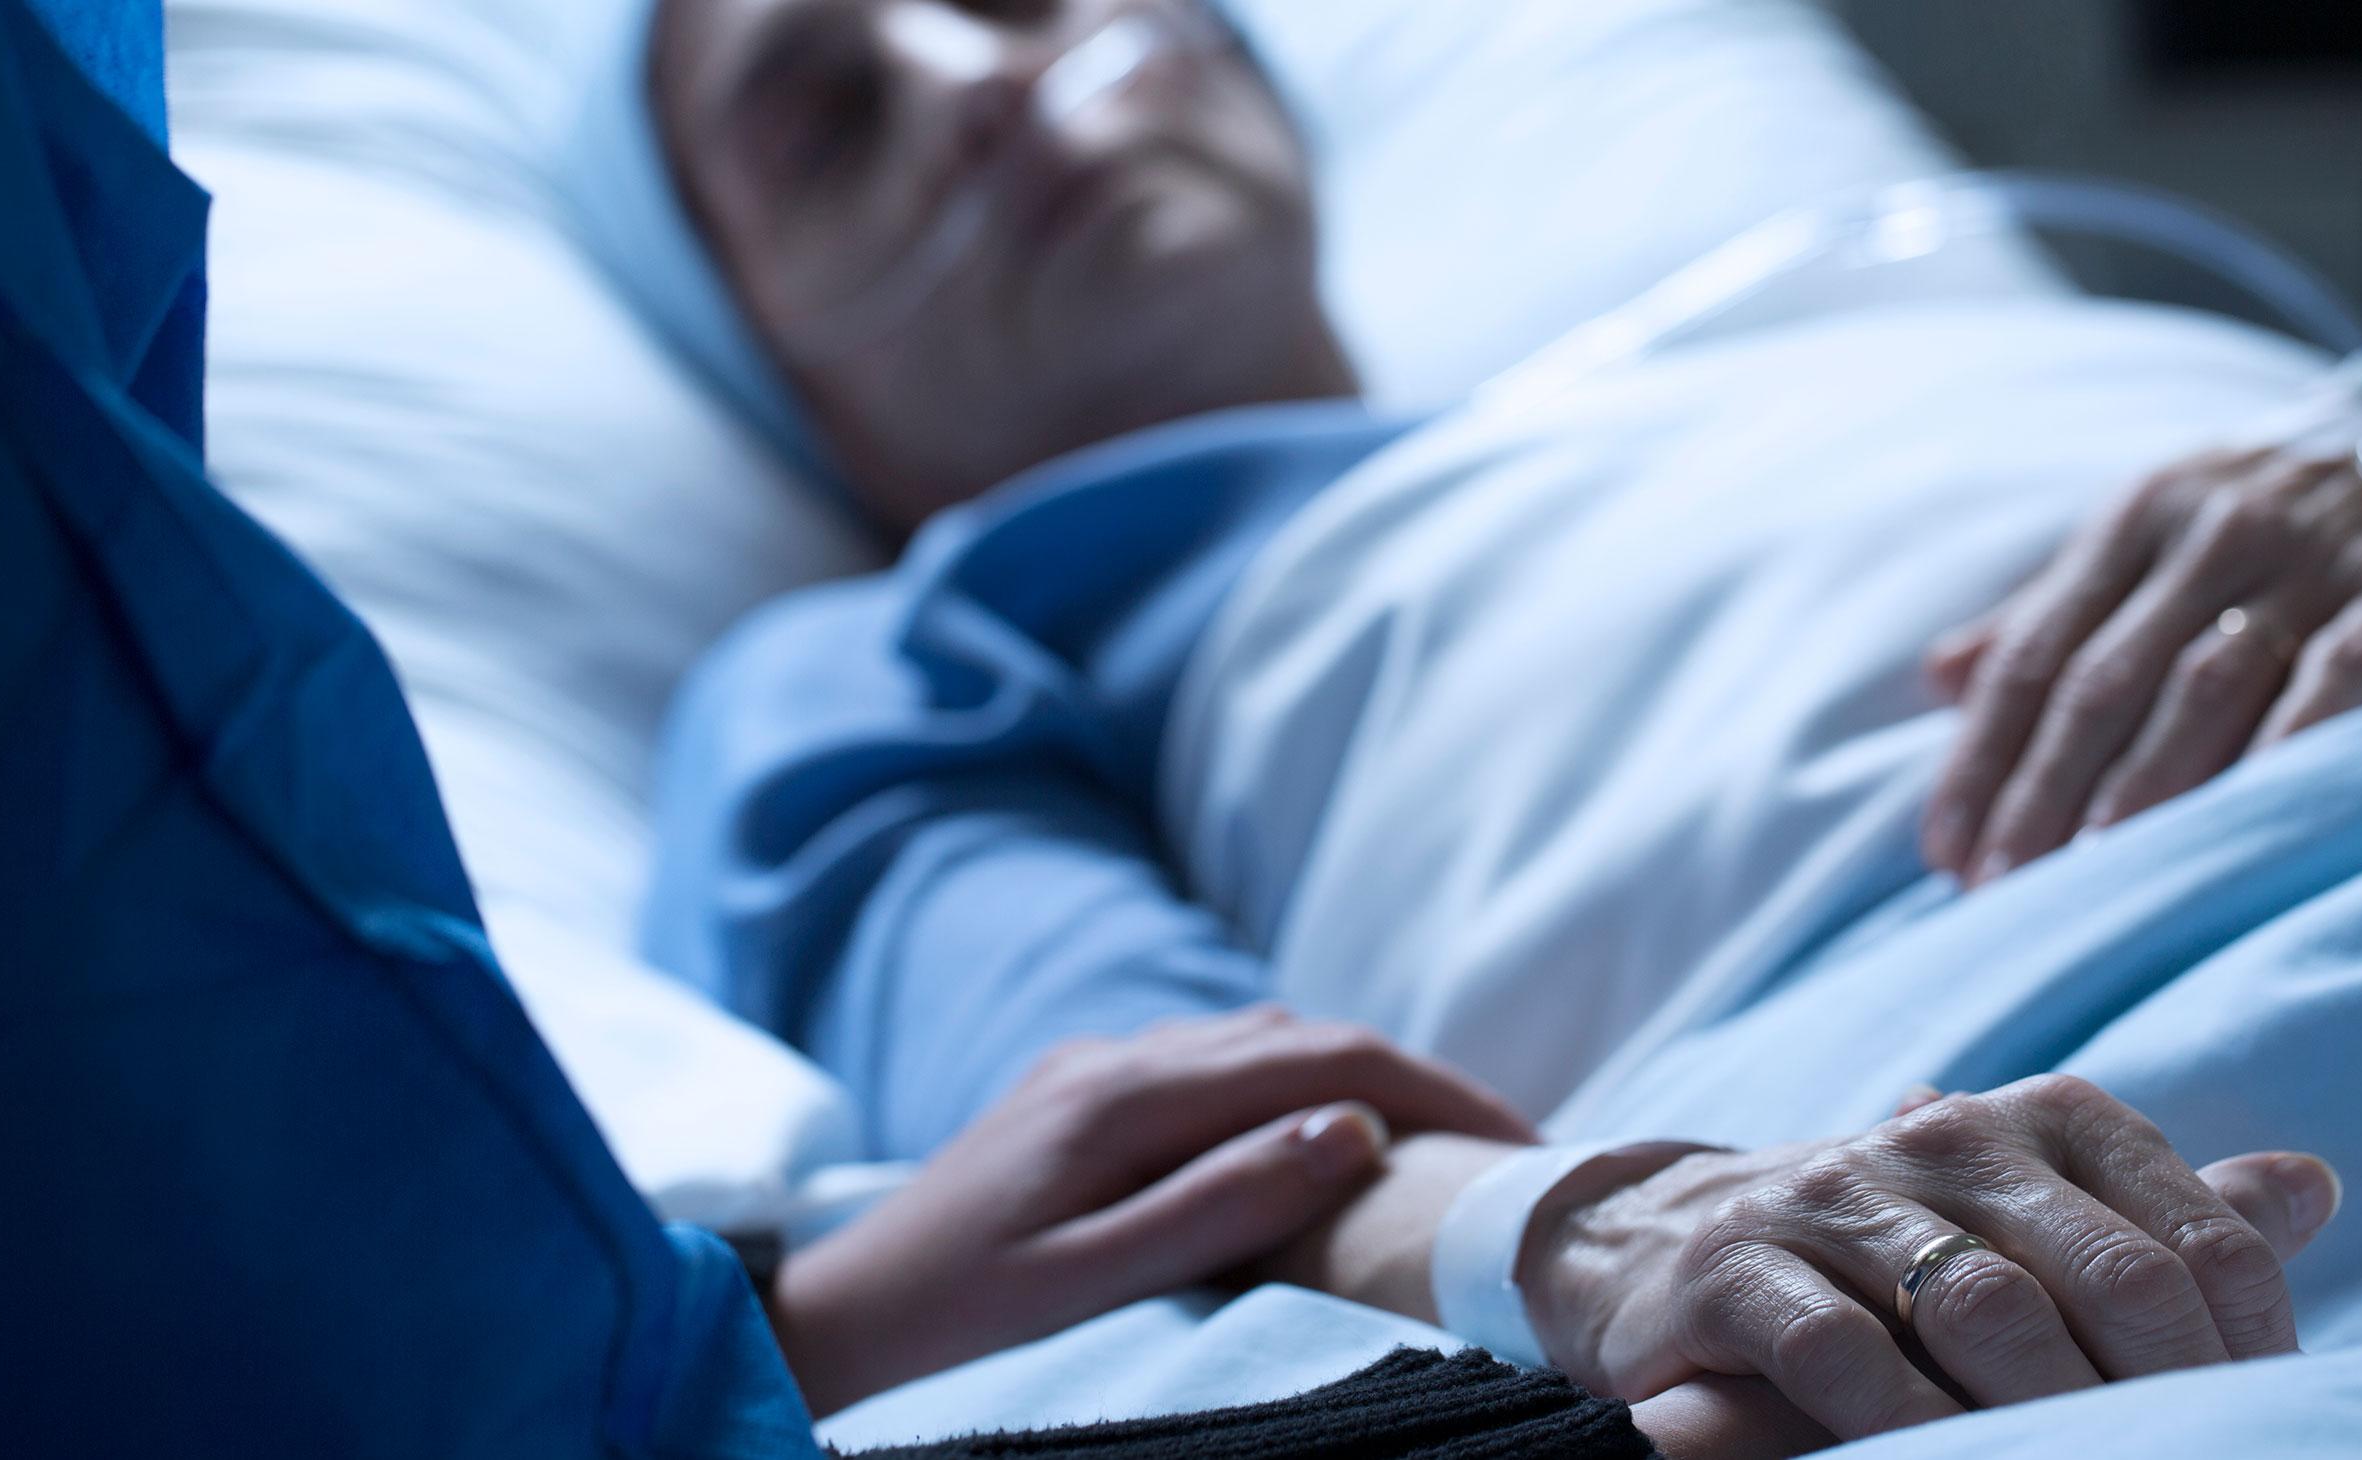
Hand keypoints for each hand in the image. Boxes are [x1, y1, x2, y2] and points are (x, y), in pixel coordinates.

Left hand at [766, 1006, 1534, 1411]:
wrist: (841, 1307)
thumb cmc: (963, 1317)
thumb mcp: (1095, 1278)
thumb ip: (1220, 1203)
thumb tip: (1350, 1130)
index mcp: (1129, 1095)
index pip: (1322, 1060)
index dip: (1436, 1093)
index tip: (1521, 1146)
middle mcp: (1119, 1054)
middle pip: (1305, 1034)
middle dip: (1416, 1081)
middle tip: (1505, 1153)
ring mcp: (1098, 1063)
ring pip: (1262, 1039)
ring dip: (1356, 1076)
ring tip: (1433, 1149)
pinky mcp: (1082, 1088)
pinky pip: (1216, 1061)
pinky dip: (1293, 1084)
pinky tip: (1317, 1139)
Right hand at [1519, 1075, 2340, 1442]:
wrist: (1657, 1244)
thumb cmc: (1880, 1254)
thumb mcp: (2025, 1225)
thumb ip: (2164, 1217)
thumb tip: (2312, 1186)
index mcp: (2035, 1119)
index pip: (2193, 1236)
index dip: (2245, 1350)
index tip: (2249, 1422)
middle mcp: (1939, 1135)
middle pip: (2109, 1274)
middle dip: (2165, 1396)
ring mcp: (1829, 1196)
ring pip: (1984, 1309)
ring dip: (2053, 1417)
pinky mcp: (1733, 1267)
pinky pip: (1843, 1353)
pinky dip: (1909, 1426)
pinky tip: (1940, 1459)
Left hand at [1924, 445, 2361, 884]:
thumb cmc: (2265, 520)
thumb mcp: (2152, 536)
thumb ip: (2052, 608)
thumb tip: (1938, 679)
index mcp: (2136, 518)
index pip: (2034, 652)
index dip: (1982, 753)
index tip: (1943, 845)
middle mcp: (2213, 529)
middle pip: (2103, 680)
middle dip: (2042, 790)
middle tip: (2001, 885)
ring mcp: (2314, 556)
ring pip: (2205, 685)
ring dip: (2143, 786)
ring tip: (2096, 871)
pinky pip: (2342, 672)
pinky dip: (2290, 744)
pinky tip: (2246, 812)